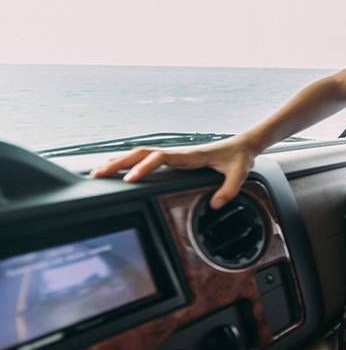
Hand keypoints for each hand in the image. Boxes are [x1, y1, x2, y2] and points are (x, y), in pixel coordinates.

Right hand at [90, 137, 257, 208]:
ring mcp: (174, 155)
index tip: (130, 178)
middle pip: (141, 153)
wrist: (243, 144)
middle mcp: (178, 153)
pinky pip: (146, 158)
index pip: (160, 158)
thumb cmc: (239, 158)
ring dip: (119, 161)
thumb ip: (229, 189)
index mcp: (189, 155)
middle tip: (98, 174)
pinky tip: (116, 168)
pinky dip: (129, 162)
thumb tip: (215, 204)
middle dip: (119, 163)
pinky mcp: (174, 159)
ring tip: (97, 172)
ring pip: (140, 154)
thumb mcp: (240, 174)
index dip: (143, 167)